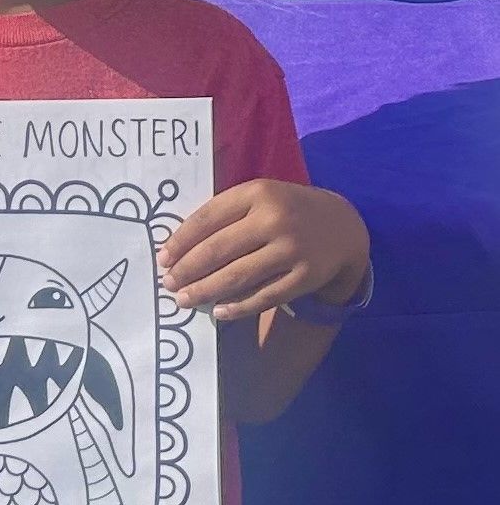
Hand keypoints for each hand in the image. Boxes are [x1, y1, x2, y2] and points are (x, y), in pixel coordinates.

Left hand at [157, 180, 369, 321]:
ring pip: (238, 275)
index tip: (163, 258)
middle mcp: (274, 218)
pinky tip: (218, 311)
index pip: (208, 218)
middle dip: (188, 269)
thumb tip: (179, 246)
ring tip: (184, 300)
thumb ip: (225, 214)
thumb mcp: (259, 198)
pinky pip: (265, 296)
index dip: (181, 241)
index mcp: (257, 193)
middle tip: (169, 283)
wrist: (342, 225)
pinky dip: (238, 306)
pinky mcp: (306, 276)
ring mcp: (292, 248)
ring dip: (206, 290)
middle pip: (219, 249)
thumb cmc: (285, 210)